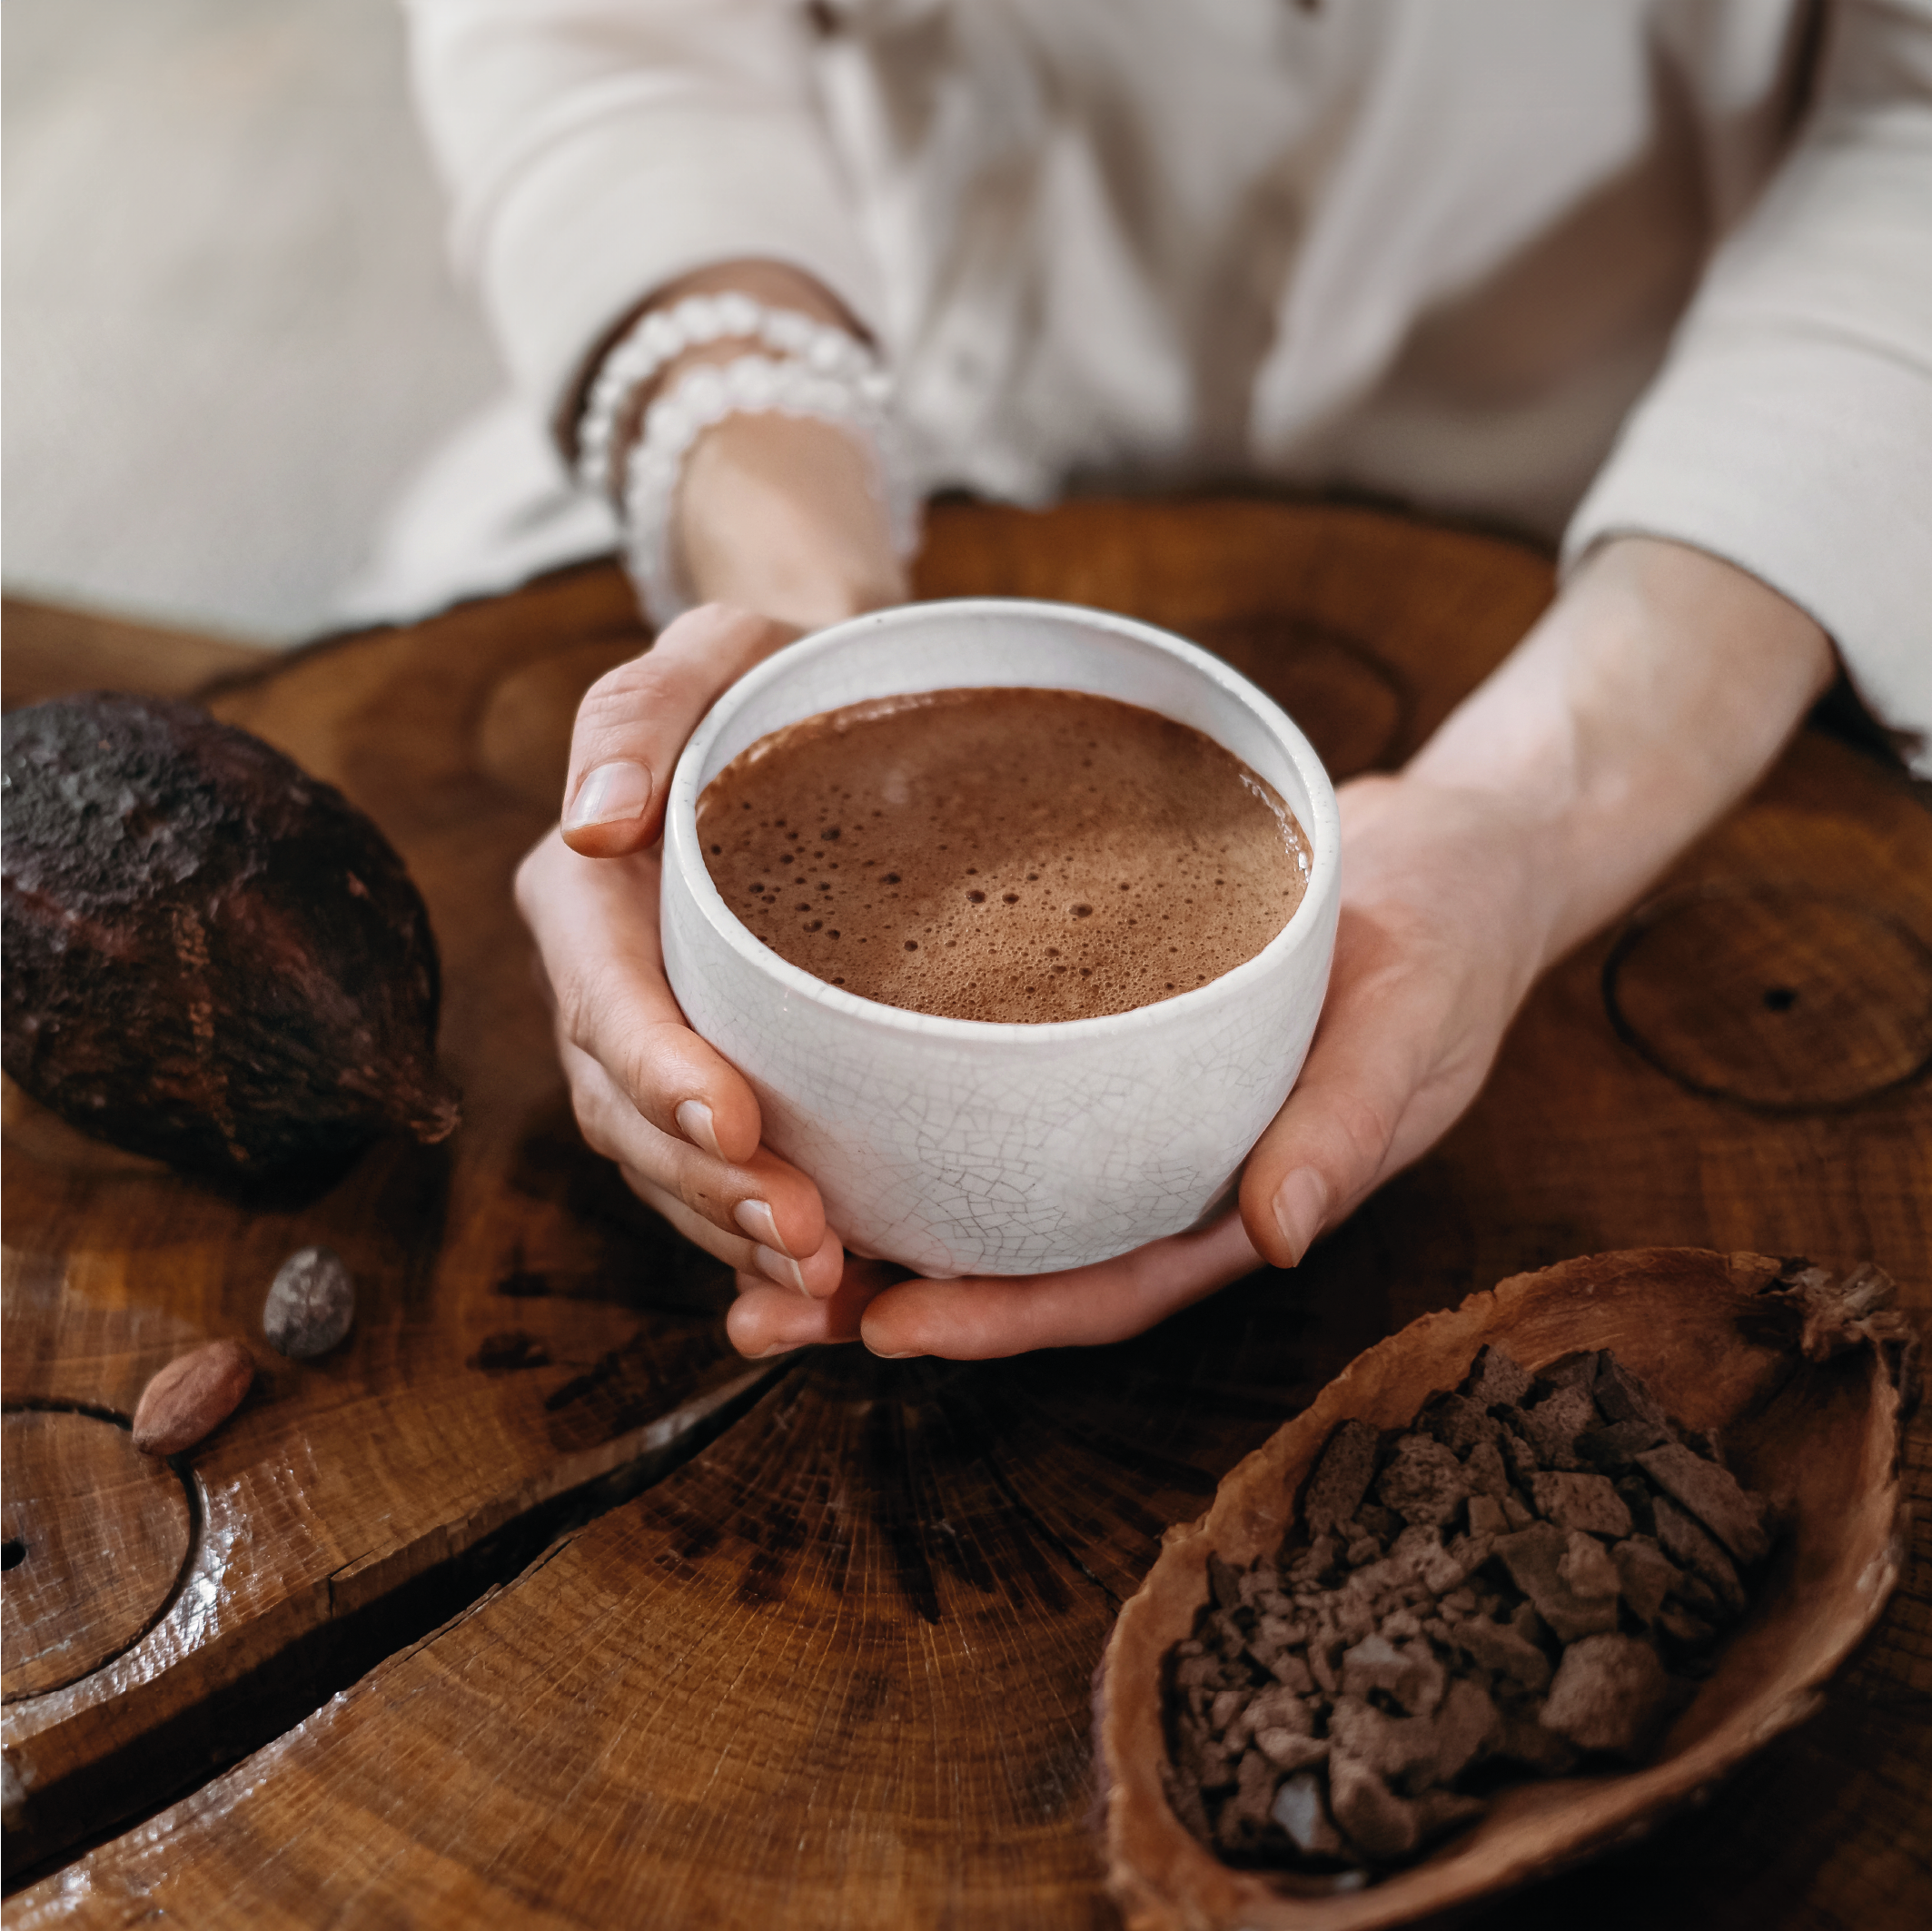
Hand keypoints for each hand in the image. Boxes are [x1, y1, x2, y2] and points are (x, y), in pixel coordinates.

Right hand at [518, 604, 855, 1323]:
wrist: (823, 716)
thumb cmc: (770, 676)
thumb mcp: (709, 651)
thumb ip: (636, 714)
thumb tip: (594, 822)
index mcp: (586, 894)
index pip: (603, 995)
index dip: (656, 1067)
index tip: (733, 1120)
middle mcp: (603, 982)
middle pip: (627, 1109)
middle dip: (706, 1184)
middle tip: (809, 1237)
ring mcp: (652, 1042)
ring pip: (667, 1165)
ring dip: (734, 1233)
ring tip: (829, 1284)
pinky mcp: (712, 1076)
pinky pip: (712, 1176)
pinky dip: (756, 1240)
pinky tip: (831, 1291)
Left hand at [723, 535, 1833, 1360]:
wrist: (1448, 854)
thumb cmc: (1446, 941)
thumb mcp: (1415, 1020)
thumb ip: (1350, 1122)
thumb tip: (1279, 1232)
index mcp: (1238, 1194)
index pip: (1106, 1282)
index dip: (1002, 1318)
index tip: (887, 1327)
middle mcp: (1165, 1164)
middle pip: (1019, 1253)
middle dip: (898, 1291)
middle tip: (762, 1309)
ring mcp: (1129, 1104)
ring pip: (989, 1181)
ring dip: (877, 1208)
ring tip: (742, 1218)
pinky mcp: (1101, 1031)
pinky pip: (998, 1085)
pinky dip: (912, 1101)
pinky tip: (818, 1090)